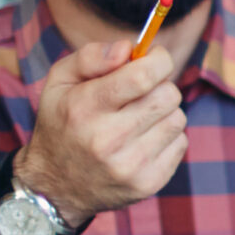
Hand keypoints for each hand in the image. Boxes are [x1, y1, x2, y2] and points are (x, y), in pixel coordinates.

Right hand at [14, 38, 185, 226]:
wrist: (54, 186)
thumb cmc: (63, 123)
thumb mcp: (59, 82)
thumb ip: (91, 57)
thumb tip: (129, 48)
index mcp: (84, 108)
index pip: (143, 76)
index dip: (159, 60)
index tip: (156, 58)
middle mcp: (107, 139)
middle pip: (167, 95)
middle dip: (160, 86)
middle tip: (140, 93)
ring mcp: (129, 165)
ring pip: (177, 118)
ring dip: (163, 113)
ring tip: (137, 119)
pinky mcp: (147, 184)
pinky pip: (180, 143)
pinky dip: (167, 137)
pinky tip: (142, 142)